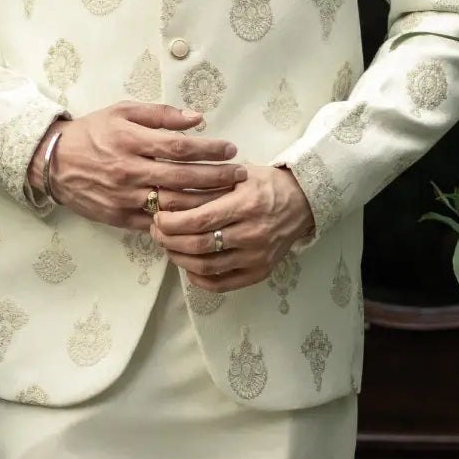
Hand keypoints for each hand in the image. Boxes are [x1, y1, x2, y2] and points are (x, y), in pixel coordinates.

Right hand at [32, 103, 235, 231]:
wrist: (54, 162)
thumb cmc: (93, 133)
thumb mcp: (122, 112)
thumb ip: (160, 114)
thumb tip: (196, 118)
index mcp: (130, 141)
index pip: (179, 147)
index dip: (208, 149)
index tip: (230, 149)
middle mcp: (128, 171)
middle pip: (182, 178)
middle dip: (217, 177)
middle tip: (240, 174)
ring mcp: (124, 198)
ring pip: (173, 204)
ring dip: (205, 201)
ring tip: (229, 196)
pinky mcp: (120, 218)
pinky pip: (156, 223)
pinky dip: (181, 221)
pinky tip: (201, 217)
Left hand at [152, 162, 314, 291]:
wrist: (302, 202)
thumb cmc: (266, 185)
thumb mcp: (238, 175)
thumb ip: (205, 185)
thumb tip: (166, 195)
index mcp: (245, 205)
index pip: (199, 219)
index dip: (171, 222)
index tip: (157, 217)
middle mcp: (252, 233)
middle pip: (198, 244)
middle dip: (169, 240)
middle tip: (156, 232)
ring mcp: (257, 256)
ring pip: (206, 266)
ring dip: (179, 258)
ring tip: (169, 247)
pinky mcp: (260, 272)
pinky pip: (223, 283)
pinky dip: (200, 278)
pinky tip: (189, 267)